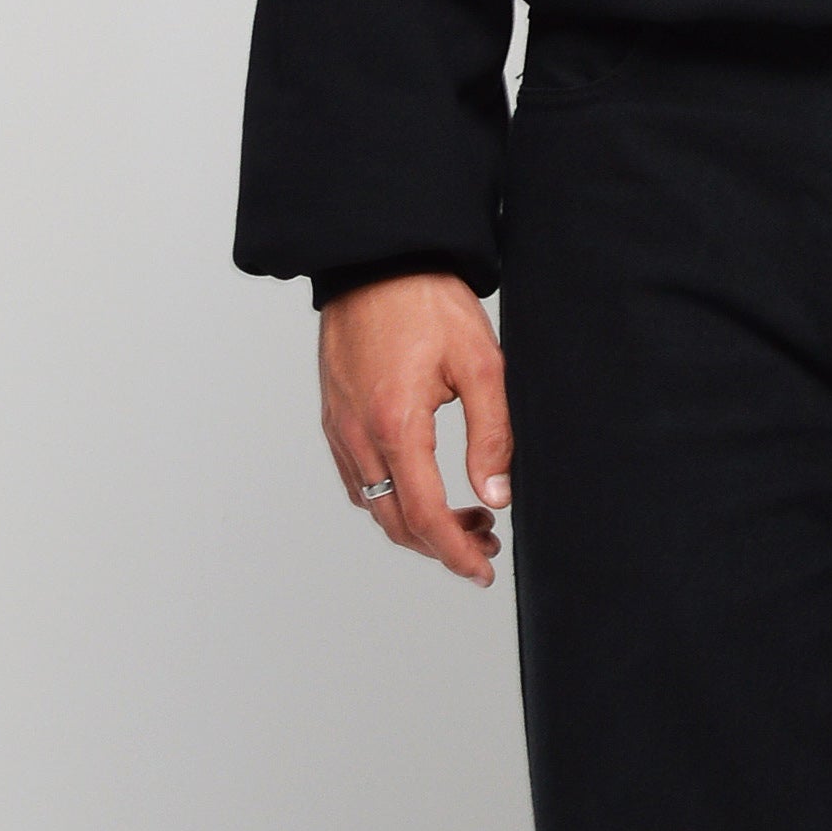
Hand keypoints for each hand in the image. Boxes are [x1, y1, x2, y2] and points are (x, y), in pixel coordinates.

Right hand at [317, 272, 511, 584]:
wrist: (377, 259)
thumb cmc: (428, 302)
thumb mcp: (480, 364)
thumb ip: (492, 434)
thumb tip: (498, 496)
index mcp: (395, 425)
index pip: (425, 517)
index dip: (457, 554)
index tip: (484, 571)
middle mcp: (358, 435)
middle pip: (395, 522)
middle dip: (442, 546)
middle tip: (487, 542)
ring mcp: (339, 429)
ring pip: (373, 505)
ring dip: (416, 525)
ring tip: (466, 517)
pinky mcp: (333, 418)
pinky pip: (358, 480)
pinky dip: (390, 498)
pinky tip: (423, 485)